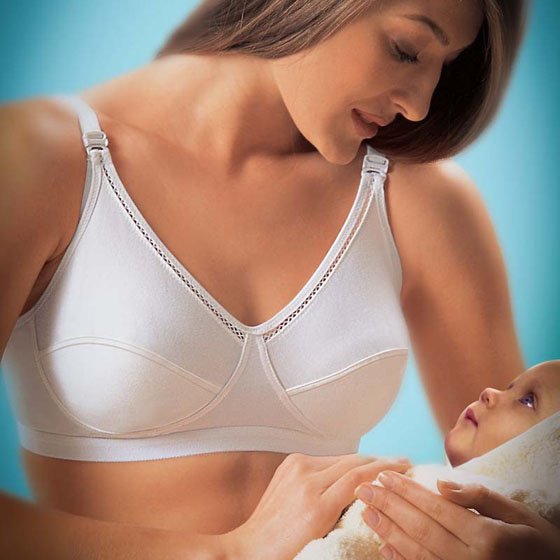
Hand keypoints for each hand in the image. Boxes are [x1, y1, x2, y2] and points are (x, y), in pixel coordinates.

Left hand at [221, 453, 410, 559]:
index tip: (404, 466)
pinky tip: (352, 468)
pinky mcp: (290, 462)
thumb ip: (347, 512)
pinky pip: (324, 458)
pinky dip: (340, 463)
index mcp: (317, 506)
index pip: (359, 477)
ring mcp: (296, 467)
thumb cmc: (288, 550)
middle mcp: (306, 480)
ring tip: (379, 468)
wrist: (252, 546)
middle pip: (353, 462)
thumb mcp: (325, 537)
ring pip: (340, 457)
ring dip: (360, 461)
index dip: (385, 469)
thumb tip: (371, 491)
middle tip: (399, 463)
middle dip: (378, 462)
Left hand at [355, 471, 559, 558]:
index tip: (384, 475)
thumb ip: (479, 497)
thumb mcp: (517, 512)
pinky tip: (383, 546)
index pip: (436, 508)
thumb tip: (441, 482)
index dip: (407, 491)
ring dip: (387, 532)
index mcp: (486, 538)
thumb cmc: (535, 542)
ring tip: (366, 512)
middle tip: (364, 489)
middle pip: (420, 529)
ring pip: (416, 553)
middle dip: (388, 507)